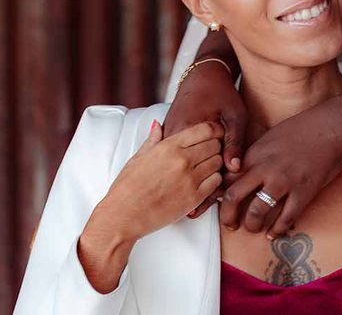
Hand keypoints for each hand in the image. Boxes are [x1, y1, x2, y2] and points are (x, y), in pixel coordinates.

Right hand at [78, 120, 223, 292]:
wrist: (122, 217)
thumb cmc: (127, 188)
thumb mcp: (138, 158)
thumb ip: (153, 139)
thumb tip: (158, 124)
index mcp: (169, 147)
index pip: (206, 129)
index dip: (213, 130)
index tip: (213, 135)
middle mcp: (182, 160)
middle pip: (216, 144)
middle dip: (214, 146)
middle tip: (207, 153)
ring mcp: (189, 179)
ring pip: (218, 162)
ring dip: (215, 163)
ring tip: (204, 168)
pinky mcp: (194, 198)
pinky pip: (217, 182)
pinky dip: (214, 180)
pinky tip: (203, 182)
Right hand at [164, 61, 246, 174]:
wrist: (202, 75)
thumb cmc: (221, 91)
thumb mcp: (236, 114)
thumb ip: (235, 141)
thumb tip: (234, 168)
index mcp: (187, 128)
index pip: (209, 159)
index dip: (223, 151)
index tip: (225, 133)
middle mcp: (172, 134)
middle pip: (197, 163)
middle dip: (212, 156)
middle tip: (218, 134)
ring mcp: (166, 136)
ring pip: (187, 161)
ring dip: (201, 157)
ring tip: (209, 135)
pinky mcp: (165, 137)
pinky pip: (179, 156)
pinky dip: (191, 155)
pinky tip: (199, 143)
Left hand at [219, 98, 341, 238]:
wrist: (332, 128)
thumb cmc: (303, 129)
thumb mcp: (271, 137)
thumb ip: (254, 155)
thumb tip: (239, 172)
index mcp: (255, 154)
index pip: (227, 178)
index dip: (220, 193)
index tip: (221, 203)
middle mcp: (265, 169)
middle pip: (233, 197)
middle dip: (227, 215)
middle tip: (230, 224)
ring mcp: (284, 182)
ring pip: (256, 213)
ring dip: (252, 226)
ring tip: (253, 228)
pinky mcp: (303, 192)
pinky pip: (285, 219)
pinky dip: (277, 230)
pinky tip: (274, 234)